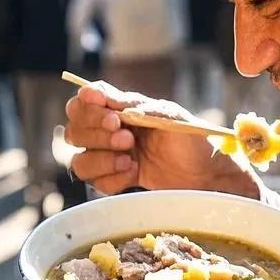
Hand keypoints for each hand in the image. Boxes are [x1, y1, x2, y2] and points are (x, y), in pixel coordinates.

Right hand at [63, 82, 258, 196]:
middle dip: (97, 135)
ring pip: (78, 160)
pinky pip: (95, 182)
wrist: (206, 175)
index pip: (83, 102)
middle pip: (74, 131)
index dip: (87, 107)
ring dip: (102, 160)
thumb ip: (135, 106)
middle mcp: (109, 131)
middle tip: (127, 138)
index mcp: (120, 108)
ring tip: (131, 160)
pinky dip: (113, 179)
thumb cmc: (190, 138)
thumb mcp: (167, 116)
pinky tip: (134, 173)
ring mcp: (110, 157)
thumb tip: (100, 96)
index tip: (110, 115)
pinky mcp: (116, 179)